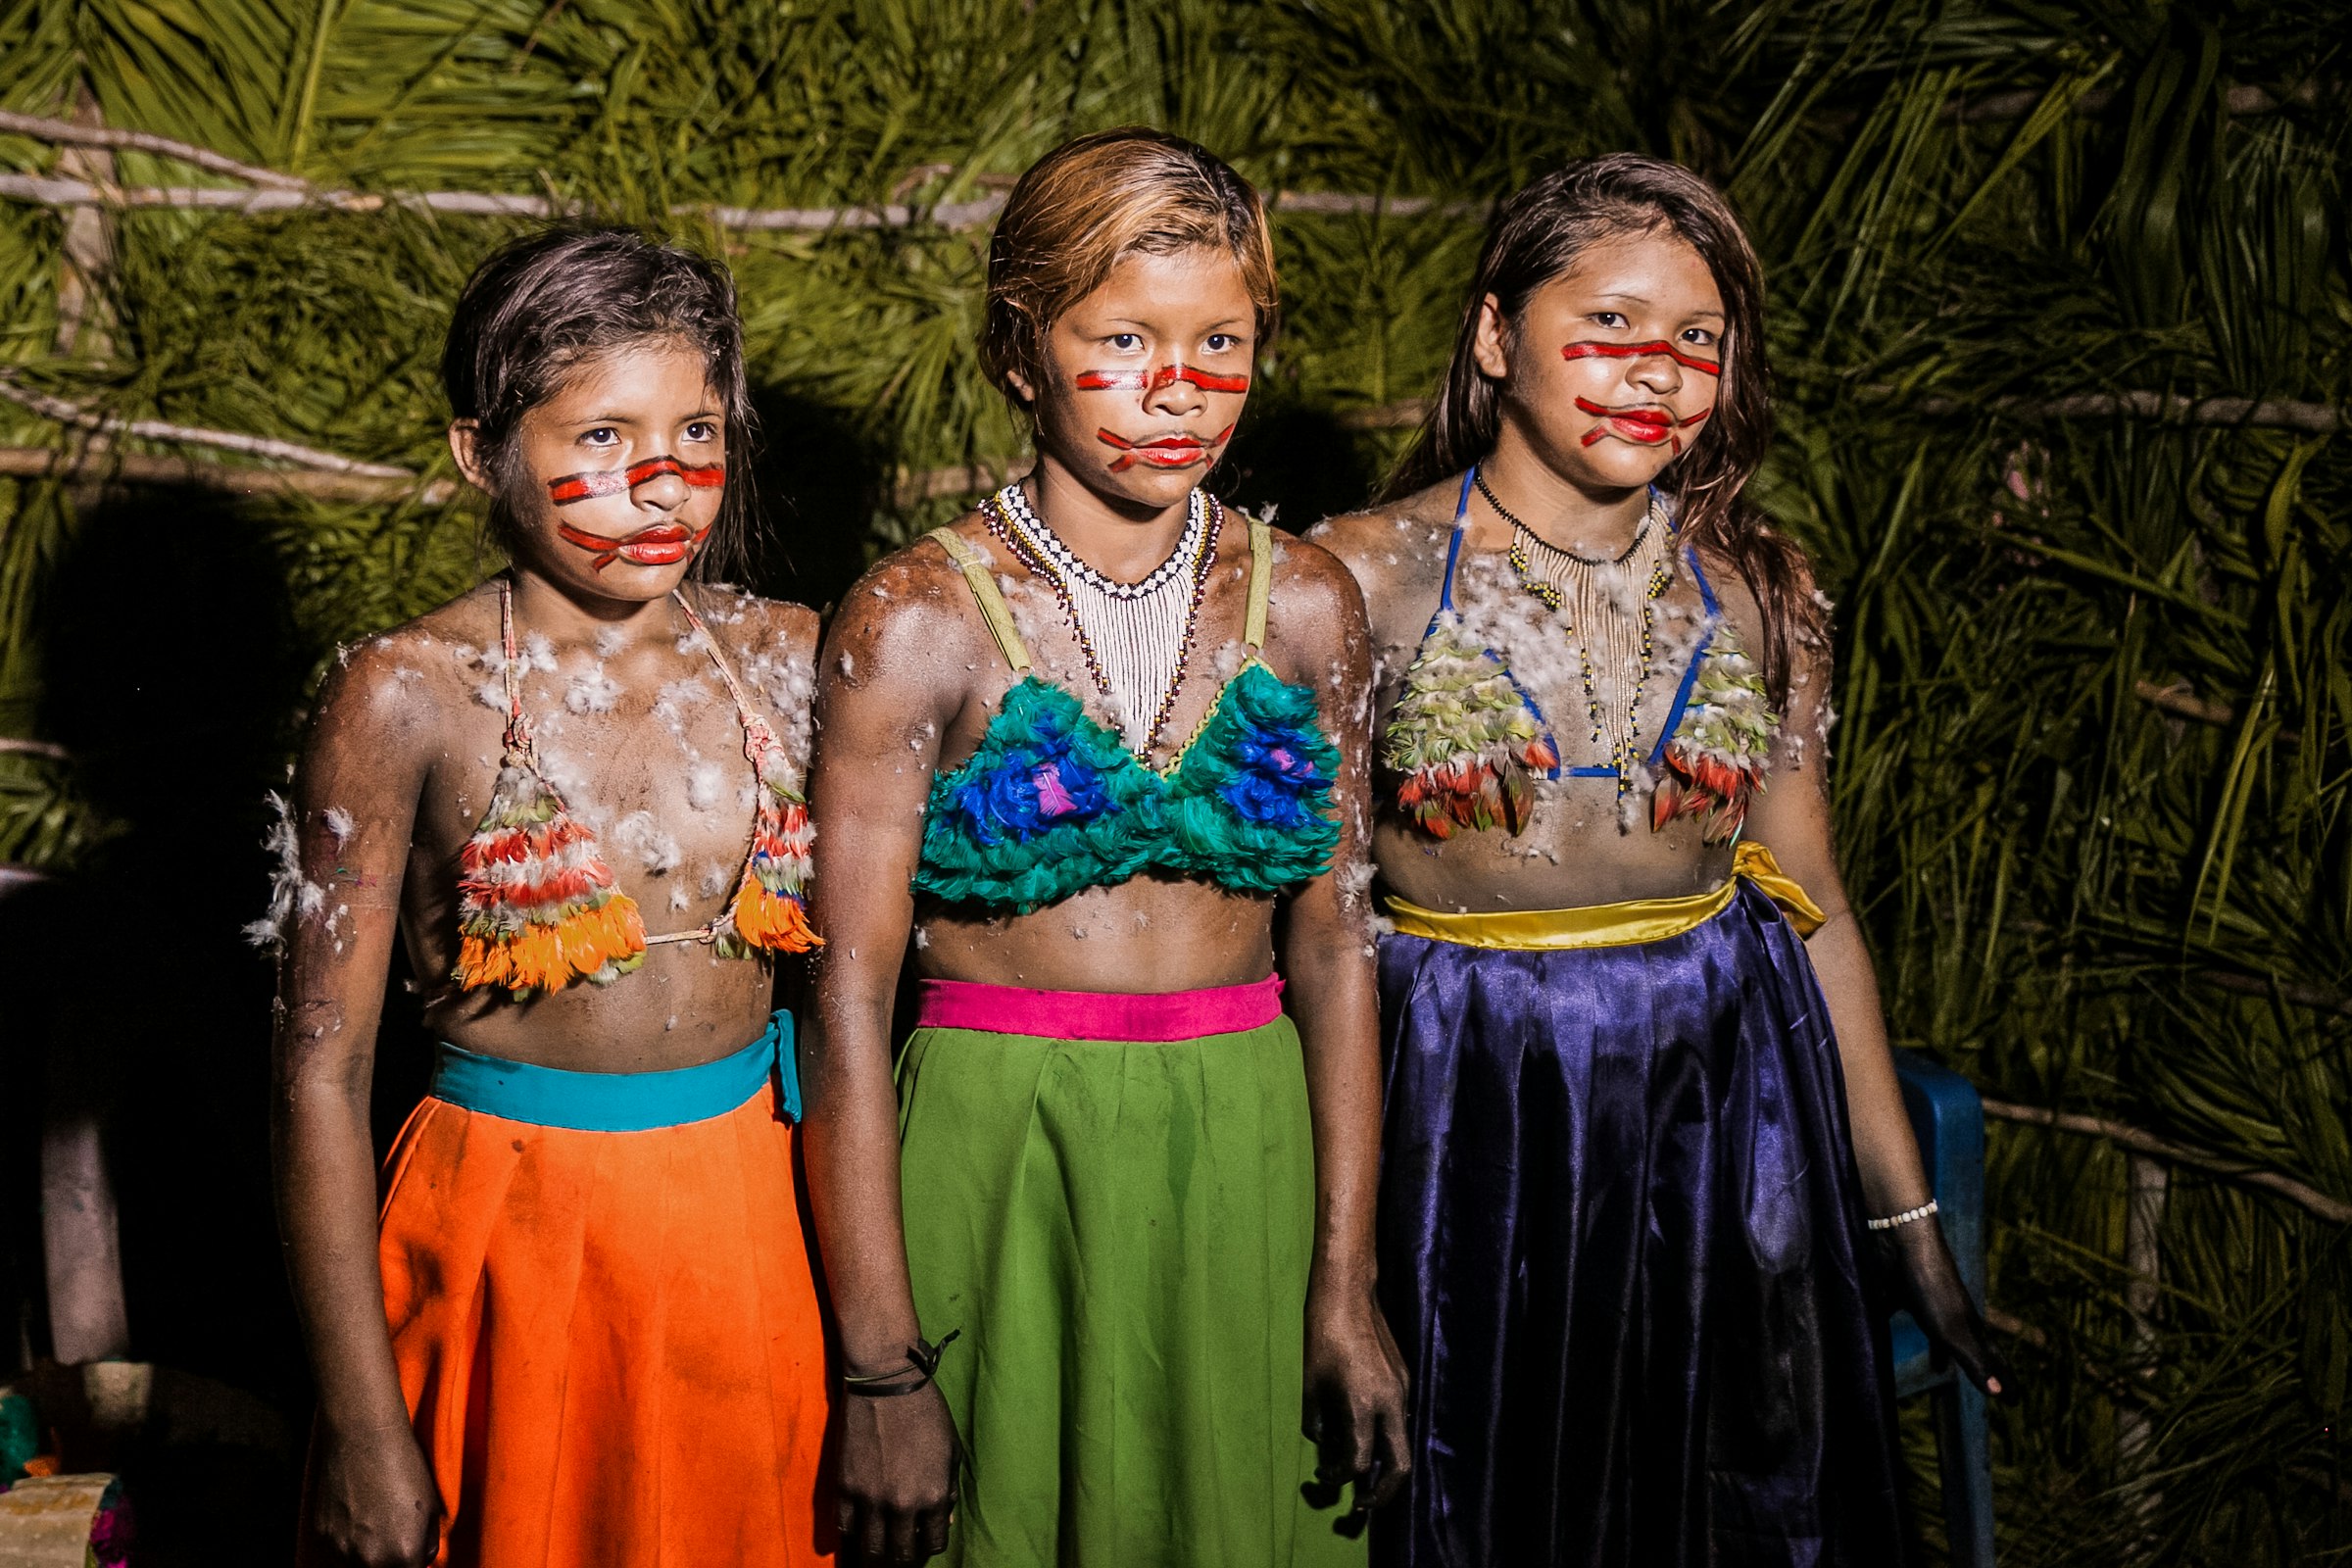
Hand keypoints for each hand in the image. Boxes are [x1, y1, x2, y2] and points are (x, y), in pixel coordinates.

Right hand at [310, 1418, 439, 1566]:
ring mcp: (341, 1550)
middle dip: (390, 1563)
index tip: (409, 1557)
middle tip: (392, 1537)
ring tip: (375, 1526)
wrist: (362, 1437)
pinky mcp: (321, 1537)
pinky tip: (356, 1517)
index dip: (411, 1565)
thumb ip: (426, 1544)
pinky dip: (347, 1544)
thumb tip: (420, 1561)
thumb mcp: (430, 1507)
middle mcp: (370, 1560)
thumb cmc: (404, 1466)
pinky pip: (336, 1552)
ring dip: (366, 1558)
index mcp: (403, 1554)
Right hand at [836, 1379, 957, 1562]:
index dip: (931, 1542)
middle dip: (904, 1554)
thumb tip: (943, 1519)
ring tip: (880, 1540)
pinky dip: (853, 1530)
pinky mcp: (844, 1487)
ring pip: (870, 1548)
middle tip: (902, 1544)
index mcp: (933, 1495)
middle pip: (900, 1554)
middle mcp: (902, 1504)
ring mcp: (870, 1498)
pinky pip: (844, 1527)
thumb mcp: (951, 1449)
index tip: (925, 1535)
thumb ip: (948, 1489)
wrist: (886, 1382)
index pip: (934, 1543)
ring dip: (877, 1549)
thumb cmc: (926, 1411)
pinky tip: (860, 1522)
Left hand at [1301, 1277, 1411, 1528]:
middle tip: (1359, 1505)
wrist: (1347, 1294)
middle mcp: (1389, 1403)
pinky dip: (1385, 1440)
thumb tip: (1325, 1448)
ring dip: (1385, 1469)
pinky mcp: (1404, 1381)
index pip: (1357, 1462)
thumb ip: (1319, 1424)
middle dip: (1381, 1494)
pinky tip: (1365, 1436)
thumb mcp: (1310, 1386)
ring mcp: (1401, 1391)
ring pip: (1403, 1446)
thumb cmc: (1321, 1337)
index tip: (1322, 1477)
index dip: (1337, 1478)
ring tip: (1361, 1478)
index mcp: (1362, 1405)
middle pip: (1399, 1468)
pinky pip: (1399, 1421)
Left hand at [1878, 1215, 2016, 1399]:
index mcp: (1969, 1325)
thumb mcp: (1952, 1332)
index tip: (2016, 1402)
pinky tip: (1887, 1333)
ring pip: (1939, 1333)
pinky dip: (1904, 1329)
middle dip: (1980, 1368)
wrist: (1903, 1241)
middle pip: (1971, 1346)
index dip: (2005, 1380)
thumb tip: (1998, 1394)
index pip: (1994, 1358)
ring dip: (1942, 1352)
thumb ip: (1973, 1361)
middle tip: (1990, 1388)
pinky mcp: (1902, 1292)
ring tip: (1939, 1369)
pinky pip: (1906, 1316)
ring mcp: (1928, 1302)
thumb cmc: (1931, 1288)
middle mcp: (1953, 1314)